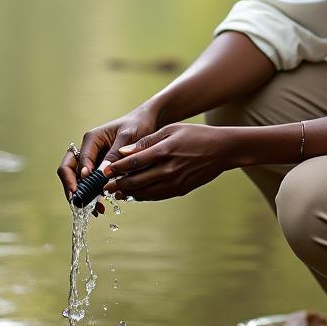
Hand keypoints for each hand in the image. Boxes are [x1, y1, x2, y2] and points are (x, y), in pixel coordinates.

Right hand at [58, 103, 161, 215]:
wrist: (148, 123)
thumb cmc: (138, 125)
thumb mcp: (127, 137)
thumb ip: (114, 154)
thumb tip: (101, 172)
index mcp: (91, 139)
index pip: (77, 160)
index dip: (78, 177)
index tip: (84, 190)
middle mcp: (88, 150)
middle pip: (69, 170)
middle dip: (72, 187)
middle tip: (79, 203)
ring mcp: (93, 160)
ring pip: (78, 180)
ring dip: (83, 195)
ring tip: (95, 210)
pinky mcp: (100, 169)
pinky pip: (91, 184)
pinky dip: (93, 196)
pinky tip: (101, 207)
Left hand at [102, 123, 232, 201]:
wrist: (222, 149)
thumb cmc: (196, 135)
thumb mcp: (171, 130)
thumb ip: (147, 141)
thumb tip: (126, 152)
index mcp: (165, 151)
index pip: (134, 162)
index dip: (117, 168)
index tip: (104, 171)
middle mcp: (168, 169)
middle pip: (137, 181)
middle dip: (119, 184)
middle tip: (106, 186)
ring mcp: (175, 182)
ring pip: (145, 192)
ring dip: (129, 193)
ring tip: (117, 191)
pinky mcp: (180, 189)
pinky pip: (157, 196)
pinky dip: (144, 196)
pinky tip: (136, 193)